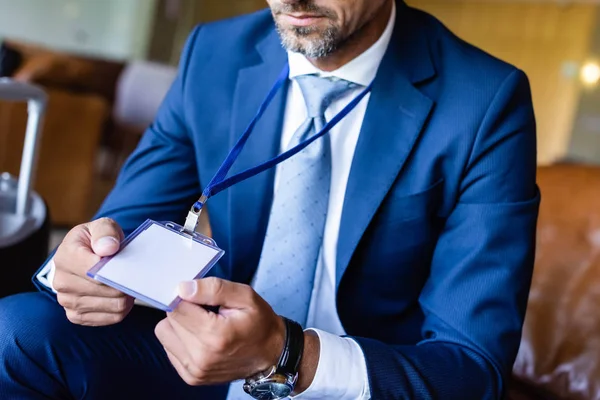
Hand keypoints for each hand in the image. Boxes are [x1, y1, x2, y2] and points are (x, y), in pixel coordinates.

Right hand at [53, 217, 133, 325]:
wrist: (85, 255)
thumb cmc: (96, 240)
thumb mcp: (102, 226)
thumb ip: (106, 233)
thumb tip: (108, 248)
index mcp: (65, 256)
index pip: (95, 270)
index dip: (117, 270)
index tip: (129, 267)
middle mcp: (61, 280)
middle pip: (106, 290)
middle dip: (125, 284)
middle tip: (134, 276)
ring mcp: (66, 300)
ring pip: (112, 306)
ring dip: (126, 297)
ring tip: (128, 285)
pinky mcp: (76, 315)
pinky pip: (109, 319)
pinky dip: (121, 310)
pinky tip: (122, 298)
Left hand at [154, 277, 286, 385]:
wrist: (270, 353)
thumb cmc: (259, 322)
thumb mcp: (245, 296)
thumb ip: (214, 288)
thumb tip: (182, 288)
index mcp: (215, 335)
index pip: (177, 307)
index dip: (186, 297)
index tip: (201, 298)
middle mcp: (201, 356)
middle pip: (168, 320)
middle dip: (184, 310)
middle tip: (206, 311)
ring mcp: (195, 370)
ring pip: (164, 334)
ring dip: (179, 326)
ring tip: (203, 325)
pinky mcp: (191, 377)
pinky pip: (169, 348)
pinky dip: (181, 340)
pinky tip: (201, 338)